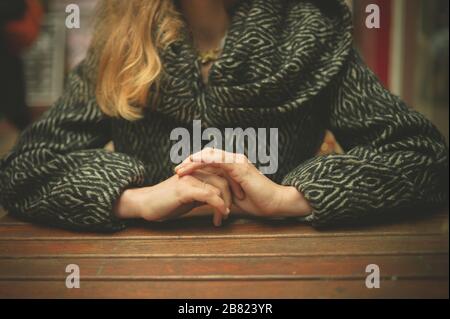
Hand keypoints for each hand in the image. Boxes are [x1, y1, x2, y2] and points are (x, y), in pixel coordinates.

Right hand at [114, 172, 230, 225]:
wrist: (145, 204)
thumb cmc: (167, 203)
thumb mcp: (190, 198)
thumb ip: (204, 195)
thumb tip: (220, 200)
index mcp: (198, 171)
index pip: (222, 172)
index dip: (233, 185)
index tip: (240, 199)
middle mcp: (196, 172)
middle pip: (224, 177)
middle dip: (233, 193)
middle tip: (235, 208)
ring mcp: (190, 179)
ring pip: (219, 185)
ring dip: (226, 202)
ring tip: (225, 215)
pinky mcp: (185, 189)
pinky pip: (209, 194)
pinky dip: (218, 205)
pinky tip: (221, 214)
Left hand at [175, 148, 312, 217]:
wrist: (273, 204)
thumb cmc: (255, 203)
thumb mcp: (230, 197)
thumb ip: (218, 193)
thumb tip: (202, 197)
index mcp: (232, 166)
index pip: (209, 159)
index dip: (194, 164)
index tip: (181, 172)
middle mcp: (234, 160)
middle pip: (207, 154)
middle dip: (190, 161)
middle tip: (176, 169)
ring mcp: (237, 161)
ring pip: (210, 155)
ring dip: (193, 161)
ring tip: (180, 169)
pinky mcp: (239, 166)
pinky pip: (218, 160)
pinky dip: (203, 161)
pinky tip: (192, 165)